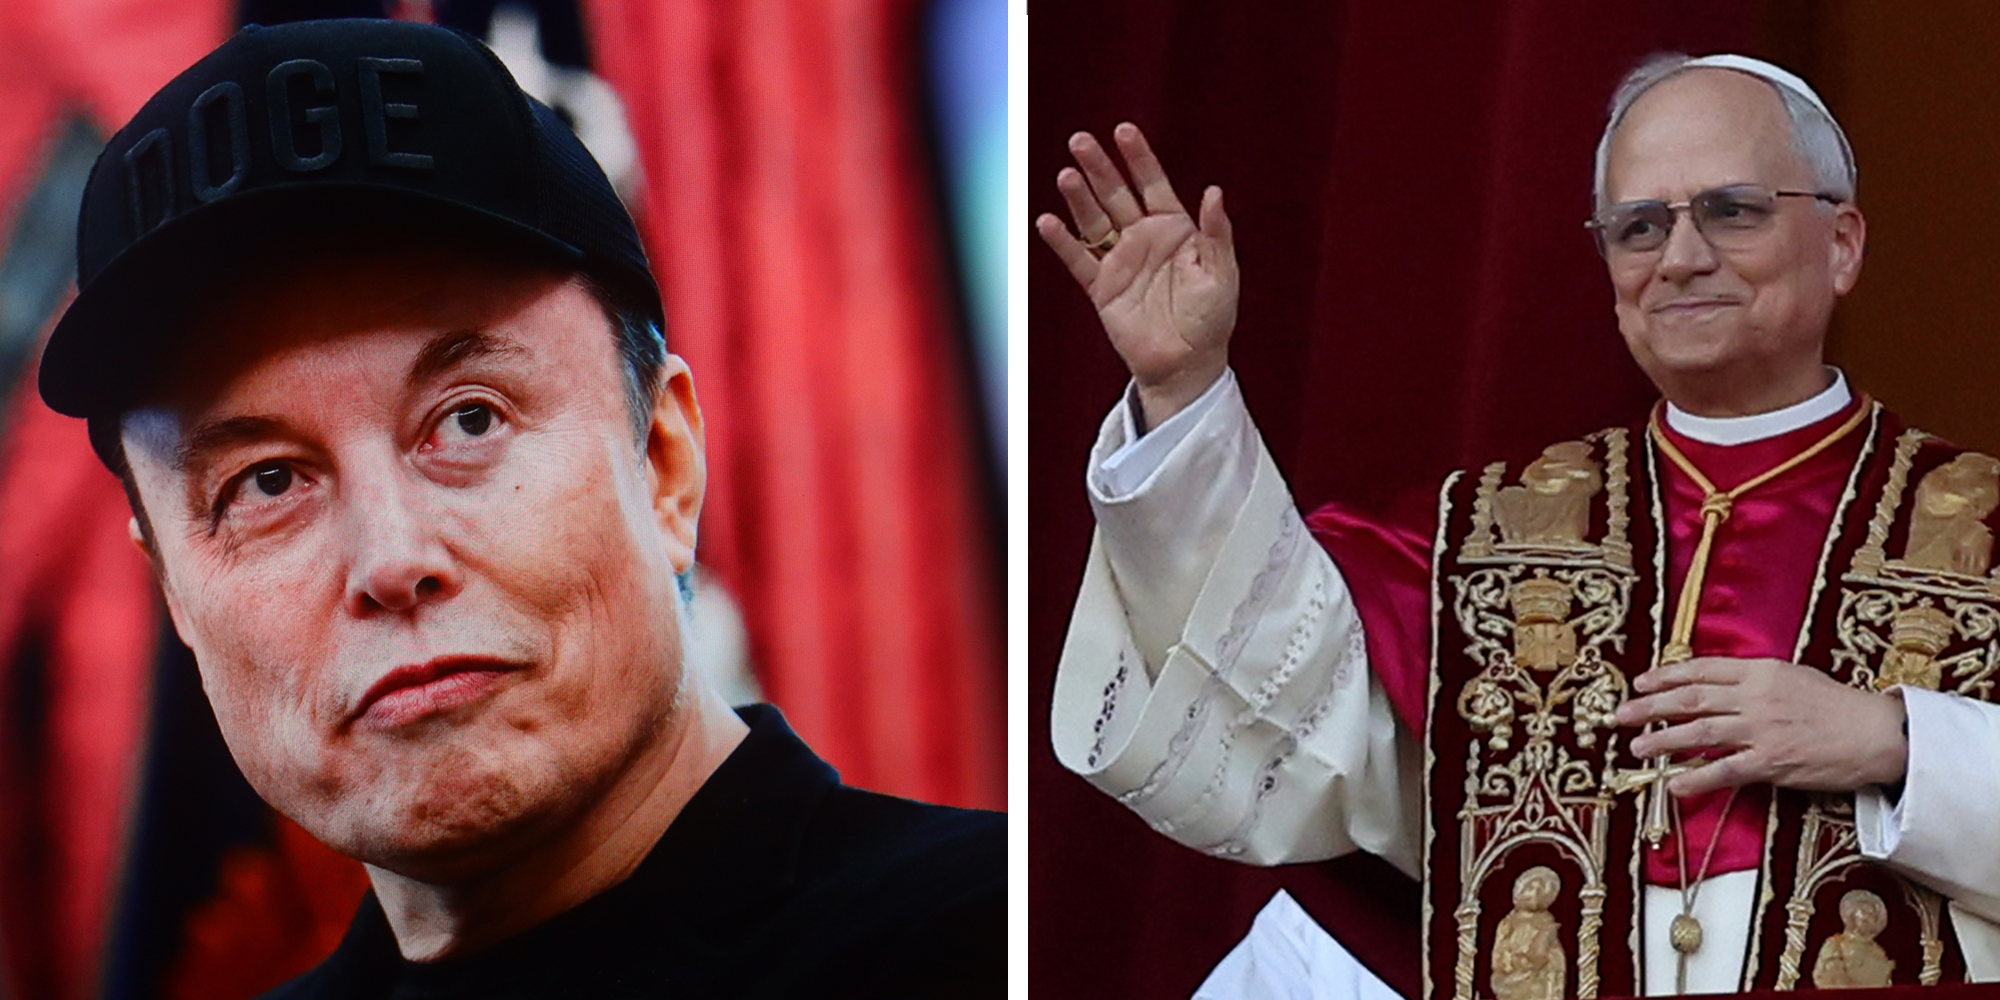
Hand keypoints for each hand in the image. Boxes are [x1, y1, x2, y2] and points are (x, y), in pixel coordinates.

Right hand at [1035, 123, 1236, 428]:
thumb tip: (1213, 191)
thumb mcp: (1222, 273)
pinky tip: (1048, 221)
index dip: (1139, 157)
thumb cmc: (1212, 320)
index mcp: (1175, 229)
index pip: (1153, 183)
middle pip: (1117, 194)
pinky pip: (1079, 260)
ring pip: (1094, 221)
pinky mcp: (1101, 288)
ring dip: (1079, 198)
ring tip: (1066, 174)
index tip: (1123, 131)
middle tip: (1081, 141)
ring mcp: (1120, 262)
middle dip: (1100, 167)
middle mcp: (1144, 239)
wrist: (1187, 365)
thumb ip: (1216, 232)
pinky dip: (1063, 242)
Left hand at [1615, 656, 1907, 797]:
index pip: (1701, 670)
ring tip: (1637, 748)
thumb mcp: (1792, 675)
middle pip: (1691, 699)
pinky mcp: (1772, 763)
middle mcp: (1755, 698)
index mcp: (1760, 671)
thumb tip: (1713, 682)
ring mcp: (1762, 731)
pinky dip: (1697, 778)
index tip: (1640, 684)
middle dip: (1650, 707)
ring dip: (1664, 741)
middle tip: (1620, 716)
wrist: (1875, 733)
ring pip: (1701, 734)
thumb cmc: (1834, 704)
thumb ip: (1752, 678)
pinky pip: (1726, 772)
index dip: (1665, 676)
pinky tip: (1674, 784)